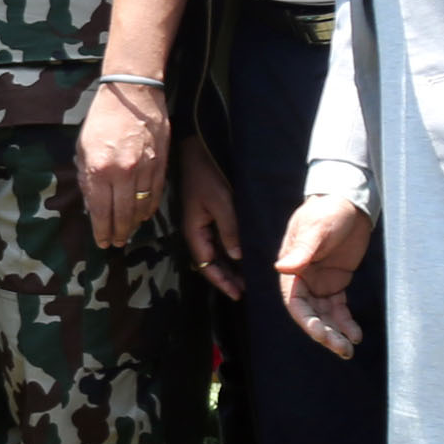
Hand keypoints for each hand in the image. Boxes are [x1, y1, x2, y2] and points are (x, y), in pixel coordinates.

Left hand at [76, 77, 169, 250]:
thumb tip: (93, 205)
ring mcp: (144, 169)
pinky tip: (144, 215)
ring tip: (129, 232)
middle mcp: (122, 172)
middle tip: (117, 243)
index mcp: (98, 168)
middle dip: (119, 232)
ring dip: (135, 224)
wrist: (133, 93)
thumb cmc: (102, 119)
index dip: (102, 231)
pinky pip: (156, 193)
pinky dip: (150, 207)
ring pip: (141, 207)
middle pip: (123, 214)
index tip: (103, 242)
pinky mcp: (161, 163)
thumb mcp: (83, 148)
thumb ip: (87, 178)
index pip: (101, 211)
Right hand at [172, 138, 244, 297]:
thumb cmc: (207, 173)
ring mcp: (204, 223)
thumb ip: (229, 228)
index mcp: (194, 230)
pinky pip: (221, 239)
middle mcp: (197, 230)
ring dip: (231, 266)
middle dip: (227, 278)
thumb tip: (237, 256)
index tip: (238, 294)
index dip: (222, 281)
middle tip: (248, 290)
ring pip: (217, 252)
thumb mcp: (220, 200)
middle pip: (211, 262)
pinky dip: (233, 249)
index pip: (206, 264)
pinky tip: (246, 253)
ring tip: (249, 277)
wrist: (199, 148)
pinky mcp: (212, 214)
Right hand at [276, 194, 372, 359]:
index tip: (321, 333)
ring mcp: (319, 283)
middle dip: (323, 333)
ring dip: (335, 333)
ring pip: (324, 315)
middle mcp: (303, 279)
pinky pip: (339, 308)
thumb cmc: (328, 211)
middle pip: (310, 314)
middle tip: (341, 349)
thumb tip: (281, 268)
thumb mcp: (316, 228)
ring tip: (348, 349)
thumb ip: (302, 249)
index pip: (294, 301)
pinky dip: (346, 322)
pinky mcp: (336, 283)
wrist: (349, 203)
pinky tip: (355, 334)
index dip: (306, 320)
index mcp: (292, 267)